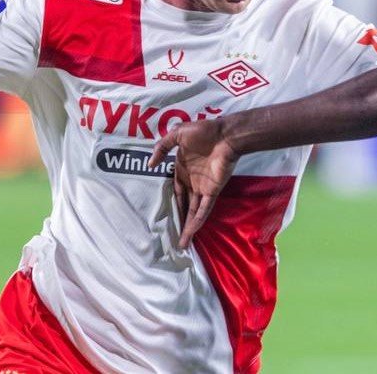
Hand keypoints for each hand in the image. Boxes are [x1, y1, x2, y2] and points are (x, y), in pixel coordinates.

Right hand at [149, 120, 240, 248]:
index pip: (176, 190)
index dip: (171, 202)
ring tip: (182, 244)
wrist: (225, 135)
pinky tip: (191, 232)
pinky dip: (197, 221)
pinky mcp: (212, 191)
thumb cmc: (203, 132)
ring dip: (188, 227)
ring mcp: (203, 188)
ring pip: (193, 211)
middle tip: (172, 237)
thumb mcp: (177, 134)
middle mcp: (192, 181)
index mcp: (183, 169)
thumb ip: (162, 147)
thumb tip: (150, 164)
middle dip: (179, 220)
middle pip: (184, 205)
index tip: (165, 215)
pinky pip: (204, 209)